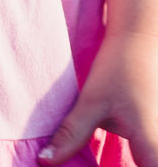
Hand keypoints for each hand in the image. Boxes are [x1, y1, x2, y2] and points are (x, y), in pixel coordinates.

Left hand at [37, 30, 157, 165]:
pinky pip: (146, 156)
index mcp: (152, 147)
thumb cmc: (120, 67)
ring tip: (97, 164)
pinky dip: (134, 159)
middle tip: (87, 165)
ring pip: (148, 161)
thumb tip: (45, 161)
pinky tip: (116, 157)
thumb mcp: (92, 101)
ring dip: (132, 163)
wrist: (139, 38)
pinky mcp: (154, 135)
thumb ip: (72, 134)